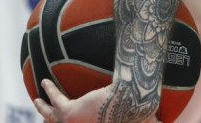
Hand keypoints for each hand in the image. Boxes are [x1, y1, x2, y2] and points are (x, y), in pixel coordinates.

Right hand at [33, 81, 162, 122]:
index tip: (71, 119)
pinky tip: (45, 82)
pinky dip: (49, 91)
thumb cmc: (141, 112)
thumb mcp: (145, 118)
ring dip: (43, 109)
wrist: (132, 102)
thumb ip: (152, 120)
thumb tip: (164, 121)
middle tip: (45, 117)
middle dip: (52, 122)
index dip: (74, 122)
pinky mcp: (71, 114)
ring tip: (36, 100)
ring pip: (52, 117)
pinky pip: (55, 101)